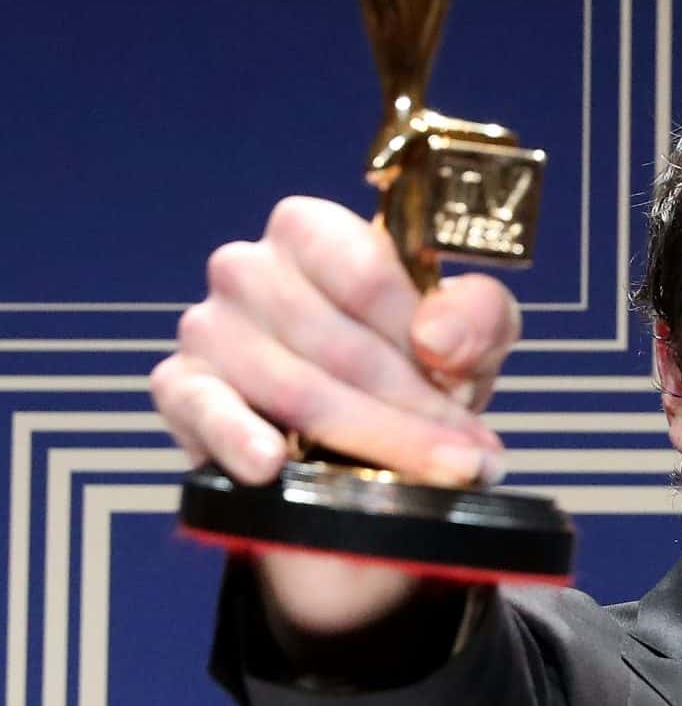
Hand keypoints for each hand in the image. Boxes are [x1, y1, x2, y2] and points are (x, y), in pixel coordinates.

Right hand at [151, 195, 520, 637]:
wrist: (360, 420)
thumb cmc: (415, 357)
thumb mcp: (469, 327)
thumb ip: (476, 315)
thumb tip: (439, 339)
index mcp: (311, 230)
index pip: (366, 275)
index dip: (421, 339)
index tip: (466, 391)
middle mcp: (248, 268)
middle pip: (339, 345)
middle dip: (413, 411)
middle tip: (468, 460)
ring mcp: (208, 327)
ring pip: (295, 389)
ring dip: (372, 440)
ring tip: (431, 476)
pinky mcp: (181, 388)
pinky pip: (206, 411)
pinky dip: (238, 438)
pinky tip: (269, 465)